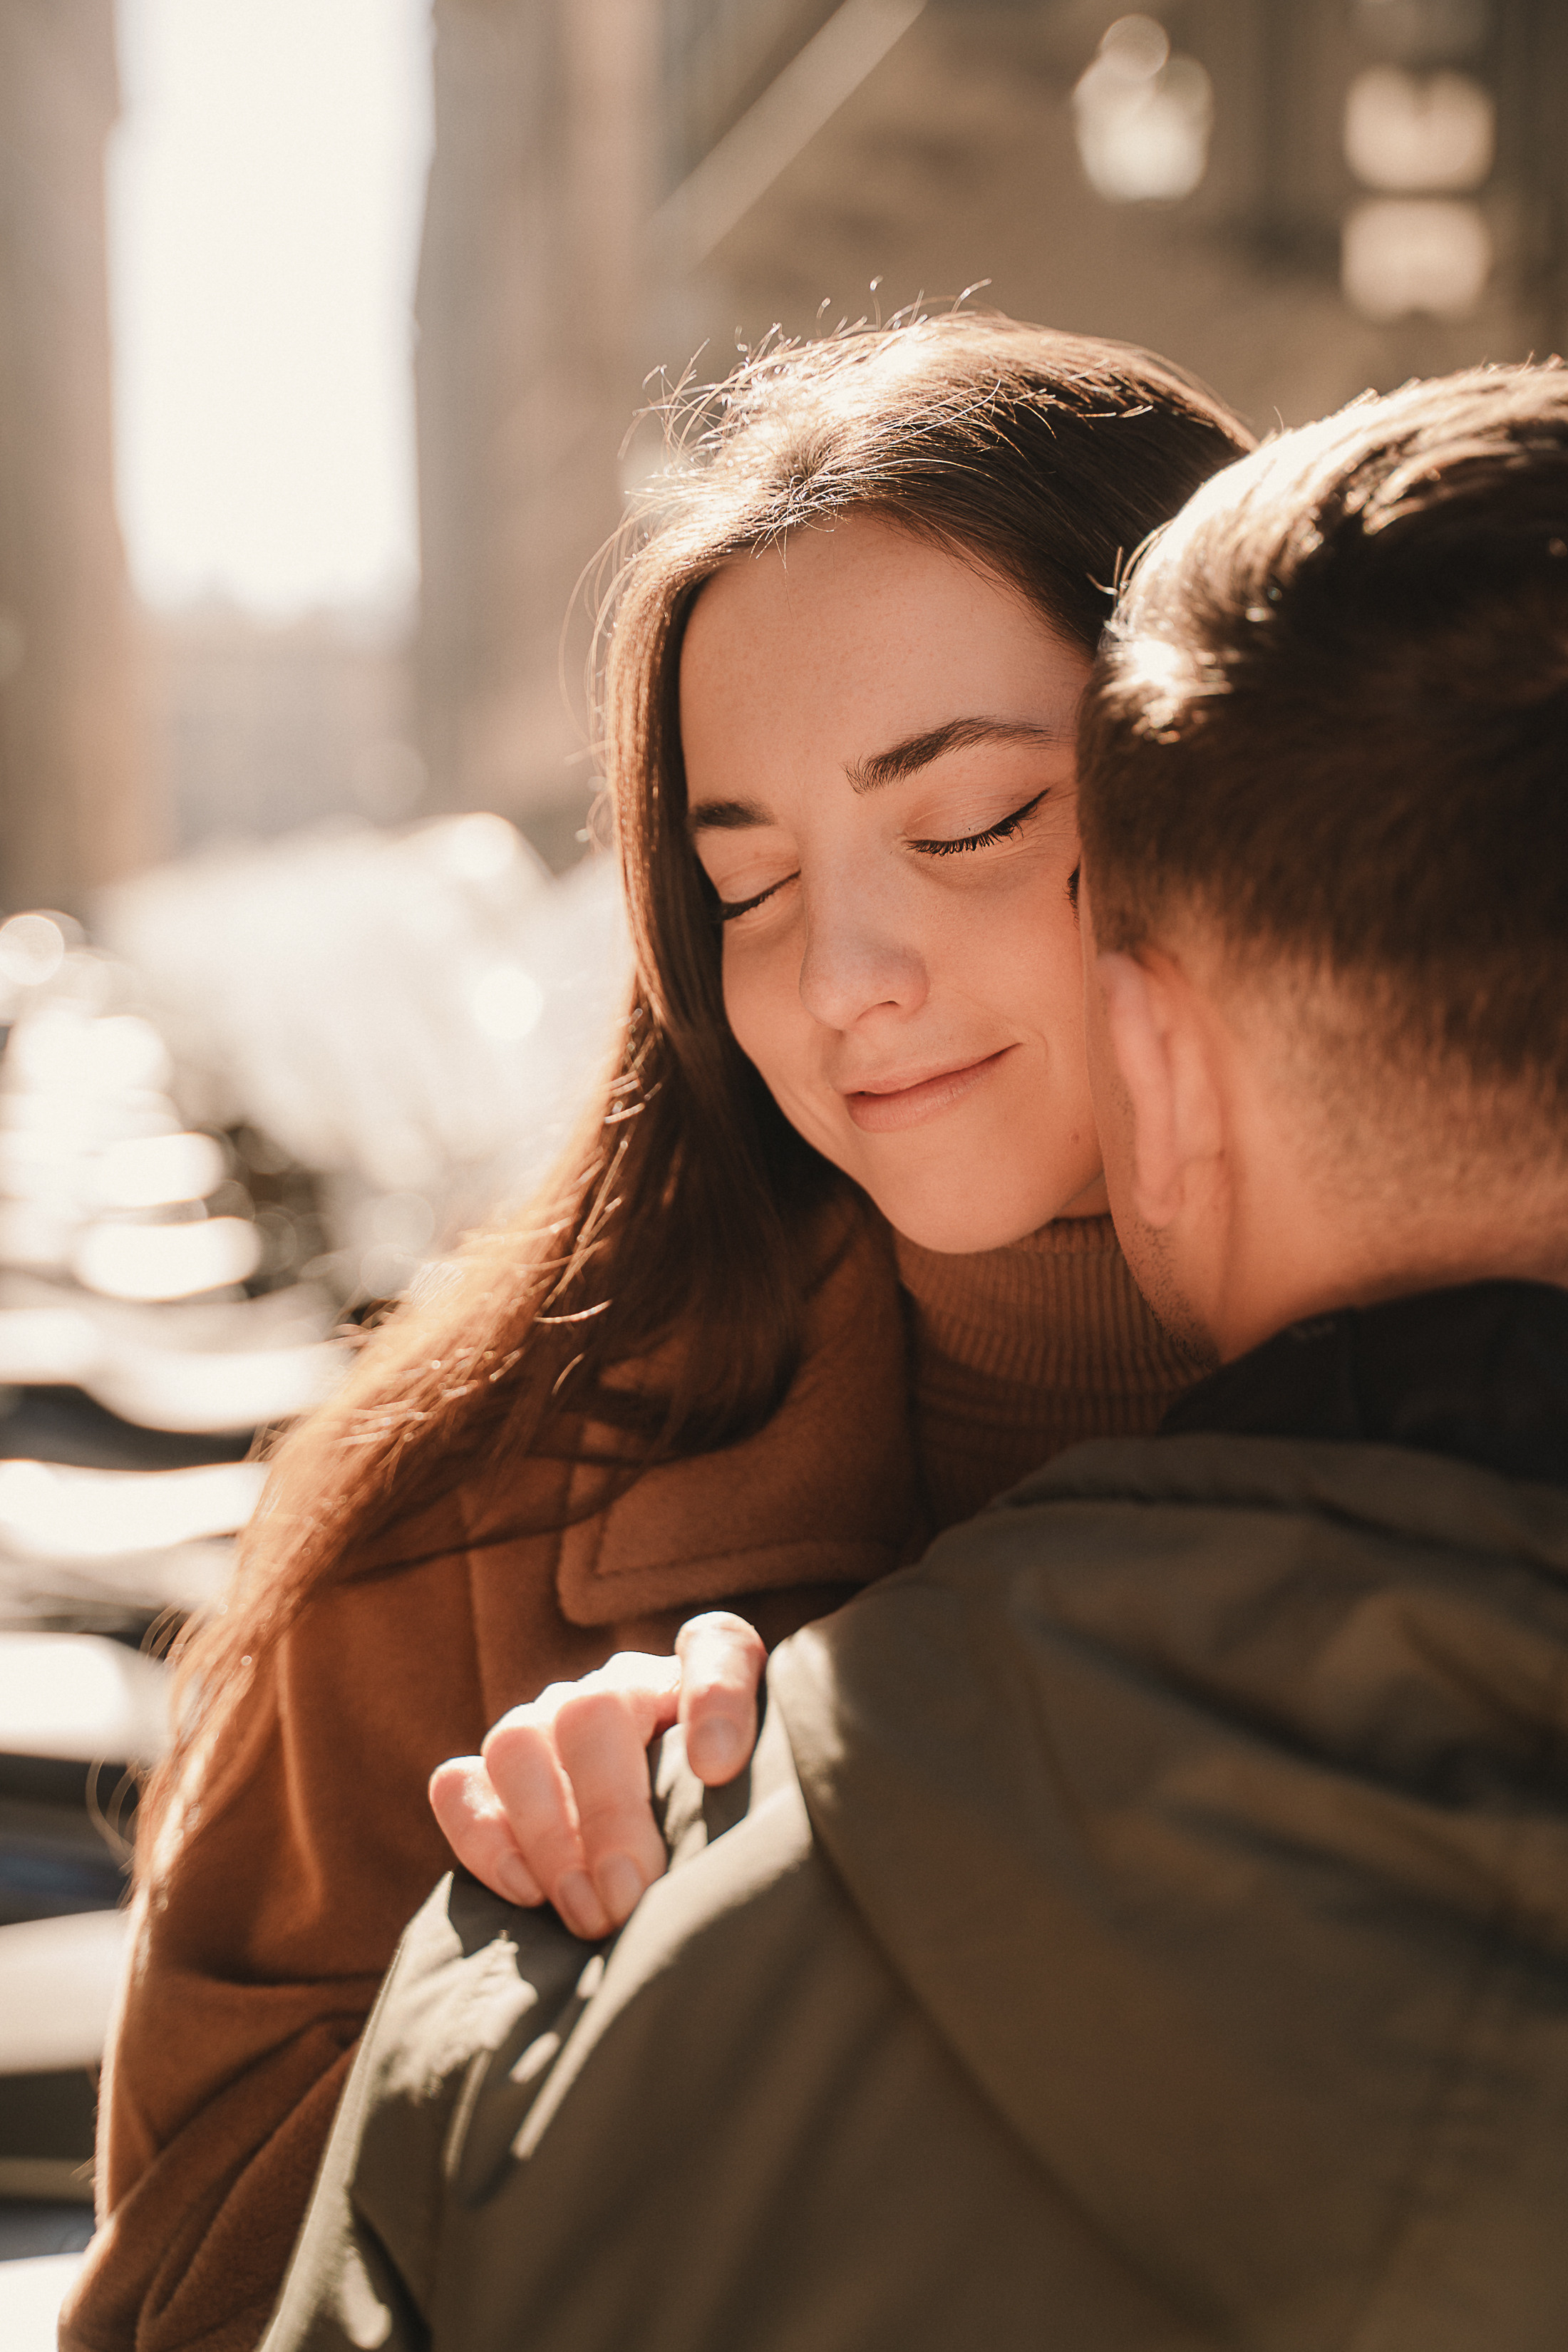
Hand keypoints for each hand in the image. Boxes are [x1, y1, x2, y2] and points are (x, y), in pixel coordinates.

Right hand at [428, 1610, 766, 1939]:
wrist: (664, 1866)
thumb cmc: (726, 1827)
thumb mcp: (761, 1802)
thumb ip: (760, 1789)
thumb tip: (715, 1778)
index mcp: (699, 1676)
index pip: (715, 1645)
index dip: (717, 1698)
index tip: (719, 1770)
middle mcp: (620, 1687)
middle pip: (593, 1711)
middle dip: (609, 1813)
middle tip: (630, 1900)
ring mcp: (547, 1724)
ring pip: (517, 1741)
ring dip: (547, 1835)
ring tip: (586, 1914)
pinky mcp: (493, 1775)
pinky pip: (457, 1783)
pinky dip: (482, 1837)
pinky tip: (527, 1892)